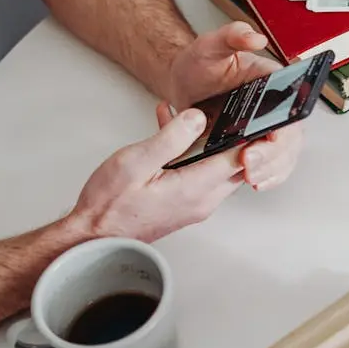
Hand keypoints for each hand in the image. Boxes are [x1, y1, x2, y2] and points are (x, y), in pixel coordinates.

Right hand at [70, 108, 245, 242]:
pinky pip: (200, 174)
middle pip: (236, 163)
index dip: (253, 135)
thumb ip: (171, 138)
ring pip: (217, 167)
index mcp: (196, 188)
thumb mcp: (136, 162)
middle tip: (230, 110)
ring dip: (208, 142)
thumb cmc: (109, 205)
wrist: (92, 238)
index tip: (256, 115)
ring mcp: (196, 204)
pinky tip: (170, 134)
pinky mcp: (185, 204)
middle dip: (235, 135)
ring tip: (188, 116)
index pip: (241, 158)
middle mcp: (203, 199)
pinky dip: (193, 154)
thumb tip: (198, 118)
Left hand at [165, 21, 303, 190]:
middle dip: (273, 156)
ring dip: (271, 170)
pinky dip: (267, 177)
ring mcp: (266, 130)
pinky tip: (255, 183)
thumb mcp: (210, 45)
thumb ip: (232, 36)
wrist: (185, 85)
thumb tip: (255, 38)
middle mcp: (276, 108)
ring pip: (284, 156)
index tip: (271, 138)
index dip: (286, 126)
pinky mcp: (254, 146)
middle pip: (290, 137)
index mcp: (274, 83)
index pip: (291, 106)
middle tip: (249, 163)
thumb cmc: (200, 65)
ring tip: (251, 178)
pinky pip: (271, 166)